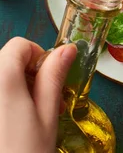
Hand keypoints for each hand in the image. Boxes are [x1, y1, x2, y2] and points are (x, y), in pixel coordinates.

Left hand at [0, 37, 76, 152]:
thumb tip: (66, 51)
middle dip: (26, 74)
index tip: (49, 79)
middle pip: (5, 60)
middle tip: (43, 103)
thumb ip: (54, 77)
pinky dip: (2, 103)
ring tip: (26, 118)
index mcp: (1, 78)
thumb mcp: (47, 116)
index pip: (19, 45)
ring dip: (13, 90)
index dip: (39, 57)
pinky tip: (10, 126)